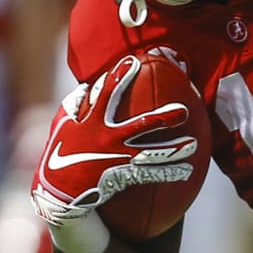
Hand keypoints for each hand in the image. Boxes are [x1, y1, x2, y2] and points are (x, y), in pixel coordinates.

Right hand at [30, 54, 197, 225]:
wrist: (58, 192)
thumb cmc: (59, 154)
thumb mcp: (61, 126)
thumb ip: (74, 105)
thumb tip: (86, 87)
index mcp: (92, 123)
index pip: (106, 94)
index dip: (119, 77)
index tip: (134, 60)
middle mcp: (108, 139)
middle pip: (140, 125)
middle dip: (163, 118)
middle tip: (184, 111)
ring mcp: (117, 159)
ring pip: (152, 154)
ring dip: (175, 150)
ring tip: (194, 145)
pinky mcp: (121, 177)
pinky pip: (150, 175)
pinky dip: (169, 174)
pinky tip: (187, 172)